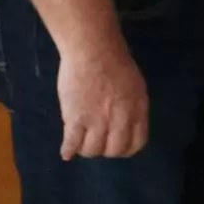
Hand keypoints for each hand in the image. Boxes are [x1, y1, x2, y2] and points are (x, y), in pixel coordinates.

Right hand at [57, 39, 149, 158]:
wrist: (93, 50)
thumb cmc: (115, 63)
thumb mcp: (136, 86)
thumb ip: (133, 107)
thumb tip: (128, 123)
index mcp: (137, 110)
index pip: (137, 142)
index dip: (127, 148)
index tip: (118, 147)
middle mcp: (120, 119)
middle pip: (114, 150)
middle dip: (106, 151)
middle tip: (98, 144)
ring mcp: (97, 120)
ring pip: (93, 150)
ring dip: (87, 150)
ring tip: (82, 143)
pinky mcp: (75, 118)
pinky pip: (72, 143)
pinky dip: (68, 150)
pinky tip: (66, 152)